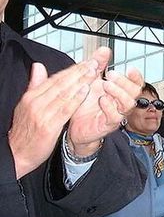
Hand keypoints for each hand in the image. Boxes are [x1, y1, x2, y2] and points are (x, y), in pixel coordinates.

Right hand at [8, 58, 102, 177]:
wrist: (17, 154)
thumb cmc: (25, 131)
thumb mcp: (26, 105)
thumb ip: (35, 85)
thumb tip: (38, 66)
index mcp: (31, 97)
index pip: (54, 79)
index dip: (71, 70)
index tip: (85, 62)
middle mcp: (35, 103)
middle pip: (60, 83)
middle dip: (78, 72)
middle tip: (92, 63)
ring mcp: (41, 114)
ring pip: (64, 94)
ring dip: (80, 81)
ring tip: (92, 72)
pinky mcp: (48, 126)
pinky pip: (65, 110)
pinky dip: (75, 99)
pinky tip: (85, 91)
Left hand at [67, 48, 142, 155]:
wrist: (73, 124)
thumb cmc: (84, 104)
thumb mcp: (90, 80)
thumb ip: (99, 65)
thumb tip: (105, 50)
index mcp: (119, 91)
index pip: (136, 83)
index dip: (136, 76)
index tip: (129, 69)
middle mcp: (120, 102)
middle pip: (135, 92)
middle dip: (124, 82)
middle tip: (111, 74)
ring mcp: (116, 113)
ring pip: (128, 104)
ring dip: (119, 92)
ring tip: (105, 85)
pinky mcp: (107, 124)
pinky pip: (115, 117)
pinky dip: (109, 106)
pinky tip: (101, 99)